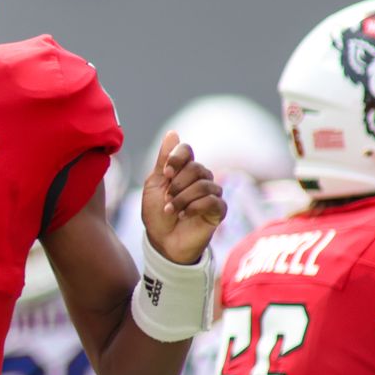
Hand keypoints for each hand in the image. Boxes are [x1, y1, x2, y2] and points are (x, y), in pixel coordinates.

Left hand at [140, 130, 224, 265]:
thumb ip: (164, 161)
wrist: (163, 242)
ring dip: (182, 199)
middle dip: (177, 185)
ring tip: (171, 210)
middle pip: (195, 167)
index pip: (186, 150)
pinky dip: (194, 208)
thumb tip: (173, 133)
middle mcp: (200, 178)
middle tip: (166, 199)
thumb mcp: (155, 185)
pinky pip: (212, 200)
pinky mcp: (219, 210)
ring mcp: (212, 193)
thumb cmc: (157, 214)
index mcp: (183, 169)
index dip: (176, 159)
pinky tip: (184, 216)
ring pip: (204, 185)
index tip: (165, 175)